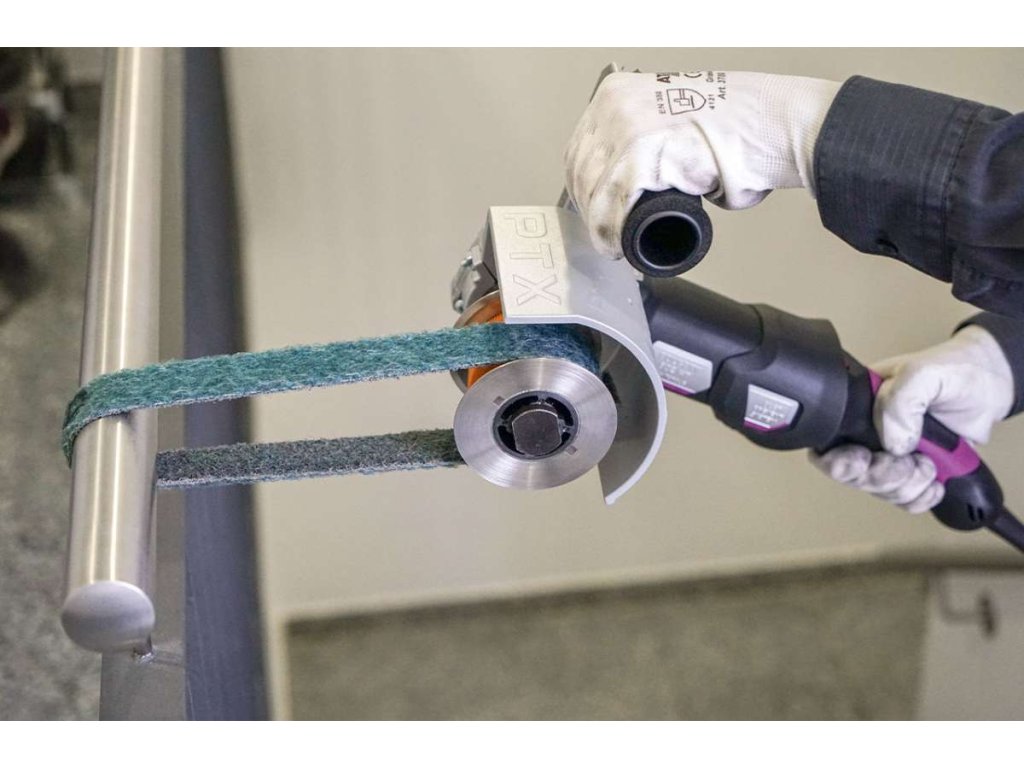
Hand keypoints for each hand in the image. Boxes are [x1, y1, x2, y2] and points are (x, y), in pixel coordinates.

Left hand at [563, 70, 840, 255]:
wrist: (780, 125)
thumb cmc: (743, 128)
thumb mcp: (675, 122)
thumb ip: (647, 141)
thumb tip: (629, 181)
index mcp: (618, 93)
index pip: (581, 152)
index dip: (586, 191)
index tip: (596, 215)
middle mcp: (616, 104)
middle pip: (581, 174)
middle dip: (592, 213)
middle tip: (609, 238)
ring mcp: (626, 127)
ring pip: (594, 194)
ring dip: (603, 229)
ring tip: (619, 249)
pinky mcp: (642, 154)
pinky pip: (612, 207)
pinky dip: (613, 235)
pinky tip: (621, 249)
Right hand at [809, 325, 1014, 512]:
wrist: (988, 387)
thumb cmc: (953, 369)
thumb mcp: (920, 372)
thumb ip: (899, 402)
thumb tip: (891, 443)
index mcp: (857, 408)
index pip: (828, 445)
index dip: (840, 461)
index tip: (864, 459)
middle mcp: (869, 435)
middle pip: (854, 476)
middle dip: (882, 476)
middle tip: (907, 462)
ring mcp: (893, 455)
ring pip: (881, 491)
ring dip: (907, 486)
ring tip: (930, 463)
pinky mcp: (915, 472)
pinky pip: (906, 500)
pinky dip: (921, 498)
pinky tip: (935, 482)